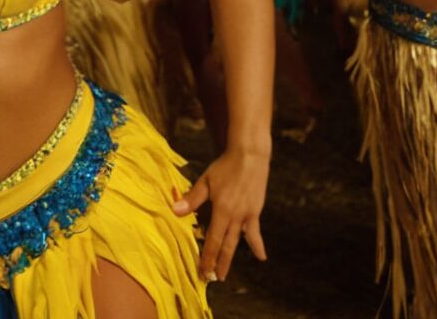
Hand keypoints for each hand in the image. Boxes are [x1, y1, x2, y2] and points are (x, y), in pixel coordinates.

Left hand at [173, 147, 268, 281]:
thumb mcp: (206, 181)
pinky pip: (255, 233)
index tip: (201, 271)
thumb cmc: (225, 167)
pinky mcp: (255, 212)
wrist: (250, 157)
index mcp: (222, 211)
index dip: (207, 257)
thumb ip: (192, 198)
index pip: (212, 240)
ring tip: (224, 275)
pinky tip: (261, 258)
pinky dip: (257, 246)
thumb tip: (174, 211)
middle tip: (210, 279)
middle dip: (217, 263)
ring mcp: (247, 216)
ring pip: (237, 243)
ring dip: (230, 259)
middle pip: (225, 246)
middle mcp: (235, 217)